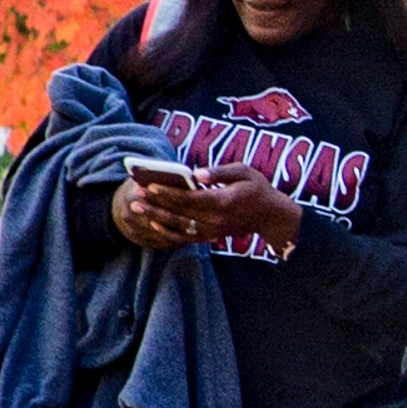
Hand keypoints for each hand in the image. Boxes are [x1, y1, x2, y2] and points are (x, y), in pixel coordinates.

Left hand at [109, 166, 295, 249]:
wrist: (271, 216)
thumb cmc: (258, 188)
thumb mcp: (244, 171)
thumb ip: (220, 172)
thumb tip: (197, 173)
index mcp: (222, 201)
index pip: (189, 198)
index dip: (168, 192)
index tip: (150, 185)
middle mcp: (215, 219)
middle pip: (179, 213)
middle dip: (155, 204)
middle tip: (135, 196)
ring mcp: (213, 230)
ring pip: (179, 226)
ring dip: (156, 217)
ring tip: (138, 208)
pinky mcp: (212, 235)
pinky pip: (186, 236)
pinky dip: (169, 231)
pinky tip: (155, 223)